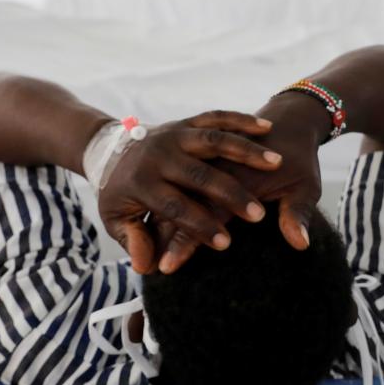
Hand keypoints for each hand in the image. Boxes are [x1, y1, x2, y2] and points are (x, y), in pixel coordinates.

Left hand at [97, 110, 281, 273]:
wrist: (108, 149)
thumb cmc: (119, 193)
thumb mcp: (115, 219)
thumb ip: (133, 242)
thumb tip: (147, 267)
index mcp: (141, 182)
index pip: (173, 208)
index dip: (198, 228)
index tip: (225, 244)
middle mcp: (159, 155)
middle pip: (199, 175)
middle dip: (230, 195)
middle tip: (257, 216)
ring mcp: (174, 134)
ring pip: (213, 140)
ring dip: (245, 150)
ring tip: (275, 162)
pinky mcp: (186, 122)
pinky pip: (216, 117)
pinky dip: (241, 120)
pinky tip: (265, 127)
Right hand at [154, 92, 327, 272]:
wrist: (291, 121)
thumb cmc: (300, 161)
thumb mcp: (306, 187)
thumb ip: (298, 214)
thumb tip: (301, 244)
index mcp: (237, 171)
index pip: (205, 211)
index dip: (185, 240)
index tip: (166, 268)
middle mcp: (208, 158)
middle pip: (177, 201)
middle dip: (163, 235)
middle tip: (151, 268)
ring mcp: (198, 151)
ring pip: (171, 187)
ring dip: (161, 219)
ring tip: (148, 252)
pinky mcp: (196, 152)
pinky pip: (176, 178)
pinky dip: (170, 201)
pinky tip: (161, 229)